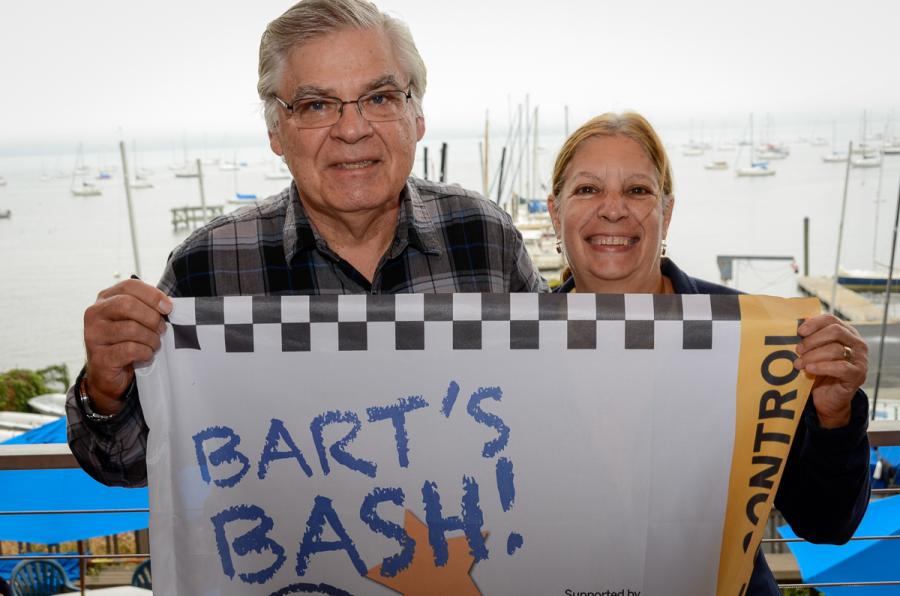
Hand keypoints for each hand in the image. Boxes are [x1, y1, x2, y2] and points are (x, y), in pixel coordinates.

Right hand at [83, 279, 171, 414]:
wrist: (108, 375)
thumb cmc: (126, 342)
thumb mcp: (135, 320)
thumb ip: (147, 308)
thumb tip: (168, 304)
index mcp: (105, 299)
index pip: (129, 286)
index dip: (152, 295)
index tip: (168, 308)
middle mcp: (94, 314)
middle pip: (128, 304)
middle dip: (152, 318)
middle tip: (162, 330)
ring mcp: (93, 335)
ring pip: (131, 329)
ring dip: (151, 338)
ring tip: (154, 345)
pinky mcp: (99, 357)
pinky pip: (130, 350)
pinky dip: (145, 353)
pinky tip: (146, 355)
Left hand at [794, 314, 868, 428]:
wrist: (828, 399)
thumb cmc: (819, 372)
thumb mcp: (812, 352)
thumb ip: (808, 339)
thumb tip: (795, 325)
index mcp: (846, 333)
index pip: (831, 319)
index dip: (814, 323)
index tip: (799, 331)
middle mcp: (856, 343)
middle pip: (835, 332)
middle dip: (812, 340)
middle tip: (798, 350)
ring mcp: (860, 359)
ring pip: (836, 349)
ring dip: (813, 356)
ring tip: (799, 363)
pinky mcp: (858, 375)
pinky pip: (840, 367)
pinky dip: (822, 367)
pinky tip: (809, 369)